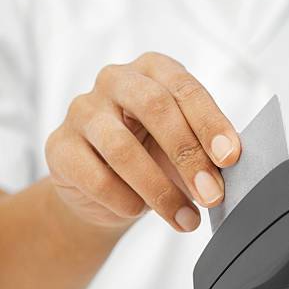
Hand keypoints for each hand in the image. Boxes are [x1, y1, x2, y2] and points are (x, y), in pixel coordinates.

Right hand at [45, 52, 240, 231]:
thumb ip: (206, 149)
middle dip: (189, 155)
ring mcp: (82, 109)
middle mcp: (116, 79)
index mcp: (155, 69)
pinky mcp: (58, 145)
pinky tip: (138, 212)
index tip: (230, 158)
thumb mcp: (184, 147)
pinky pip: (94, 176)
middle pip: (155, 108)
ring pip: (123, 148)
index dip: (211, 123)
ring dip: (160, 190)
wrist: (104, 190)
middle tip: (212, 194)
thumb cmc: (154, 156)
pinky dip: (123, 200)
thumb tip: (230, 166)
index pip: (186, 88)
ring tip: (185, 219)